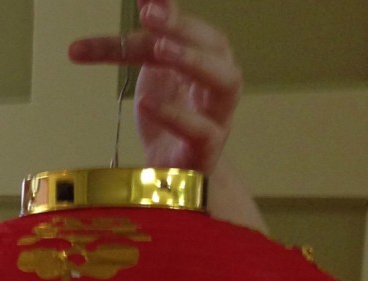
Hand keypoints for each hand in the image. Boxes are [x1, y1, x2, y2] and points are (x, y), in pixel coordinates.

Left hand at [68, 0, 241, 173]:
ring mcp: (218, 116)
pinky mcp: (207, 150)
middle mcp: (219, 83)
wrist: (170, 177)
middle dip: (183, 28)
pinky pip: (203, 131)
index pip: (187, 32)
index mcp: (208, 60)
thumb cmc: (168, 118)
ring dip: (193, 62)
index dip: (169, 16)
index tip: (142, 6)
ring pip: (225, 82)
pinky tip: (145, 103)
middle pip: (216, 47)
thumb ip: (153, 38)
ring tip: (158, 49)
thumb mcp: (155, 73)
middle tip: (148, 17)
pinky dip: (175, 116)